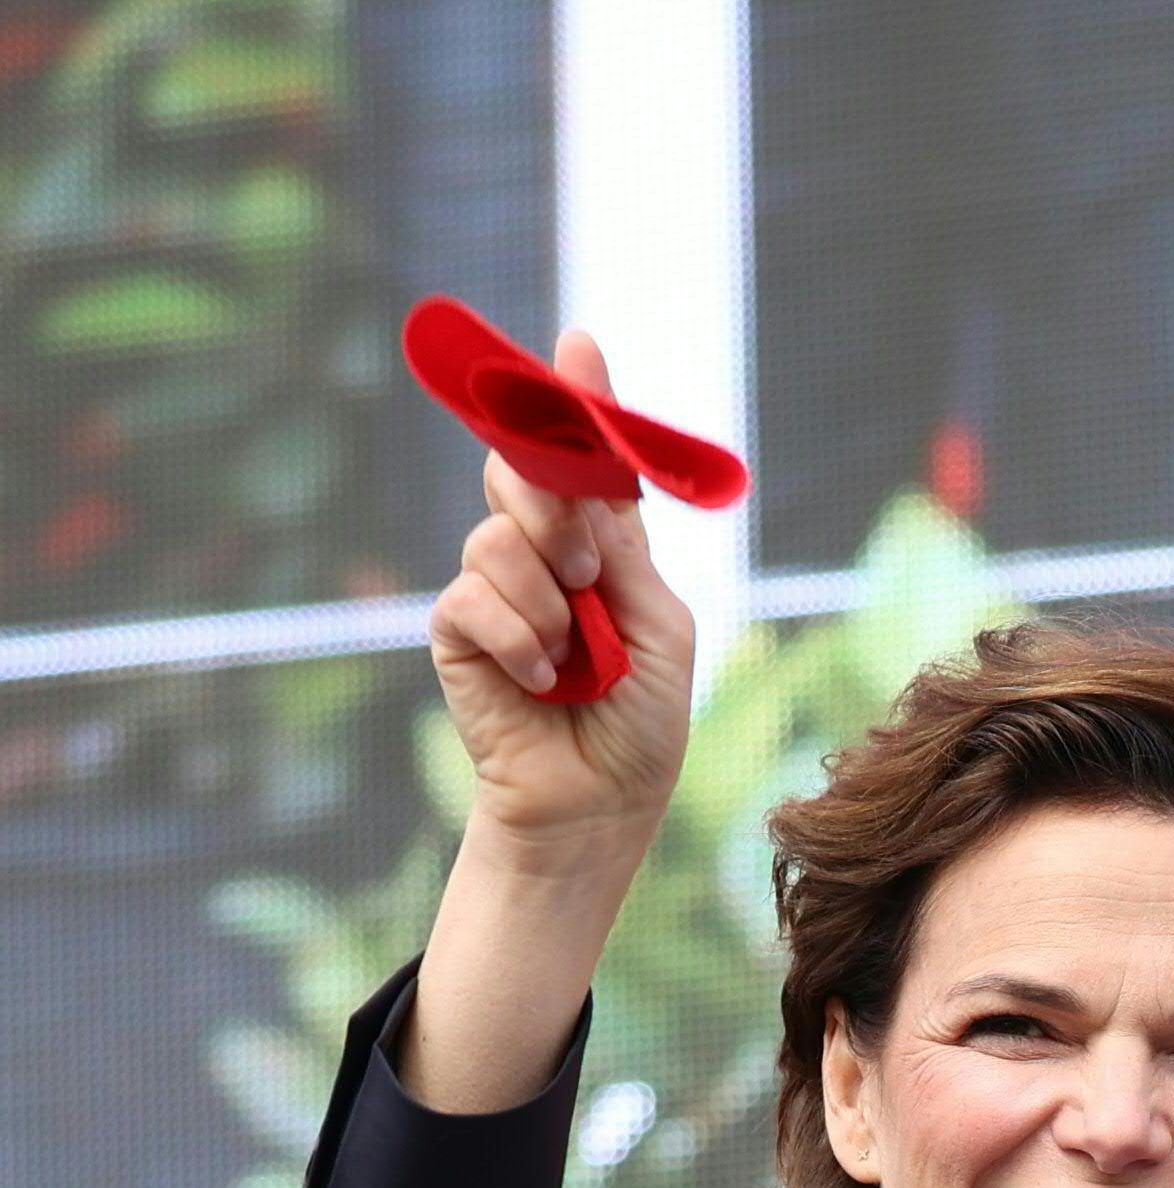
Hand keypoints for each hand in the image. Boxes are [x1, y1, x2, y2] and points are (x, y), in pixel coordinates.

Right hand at [426, 331, 694, 872]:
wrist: (599, 800)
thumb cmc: (642, 723)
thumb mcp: (661, 631)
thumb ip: (624, 556)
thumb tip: (590, 486)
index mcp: (603, 546)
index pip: (586, 460)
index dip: (578, 402)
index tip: (580, 345)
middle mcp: (544, 552)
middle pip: (523, 472)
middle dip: (551, 505)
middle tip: (583, 569)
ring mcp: (495, 586)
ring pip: (498, 538)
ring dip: (546, 599)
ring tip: (574, 653)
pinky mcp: (457, 628)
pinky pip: (472, 597)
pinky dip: (519, 640)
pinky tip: (542, 681)